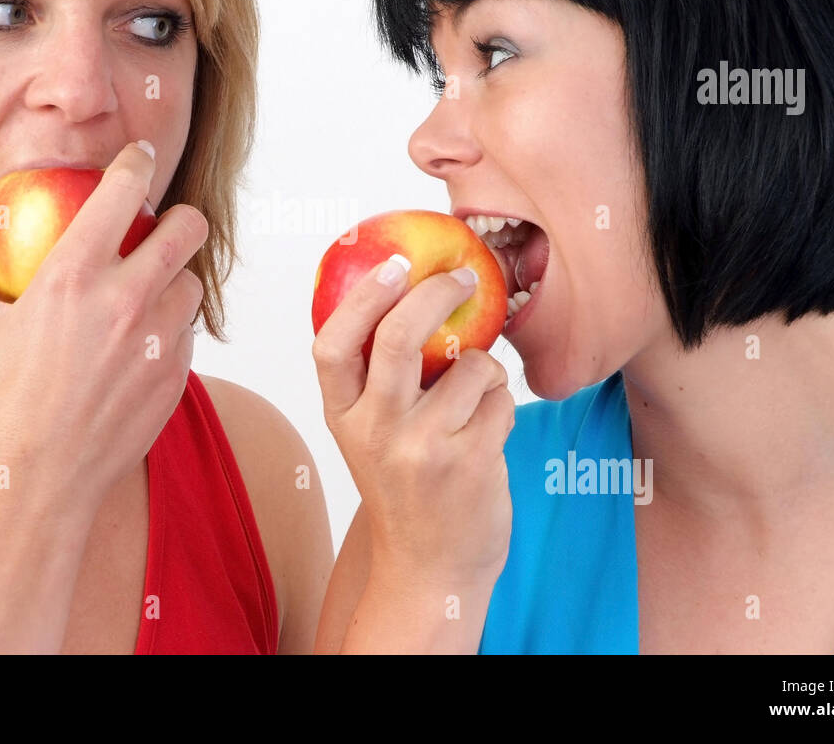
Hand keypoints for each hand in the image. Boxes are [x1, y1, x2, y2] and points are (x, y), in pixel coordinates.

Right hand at [0, 142, 207, 507]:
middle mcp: (127, 299)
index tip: (139, 157)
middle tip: (166, 223)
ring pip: (194, 285)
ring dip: (177, 278)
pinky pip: (187, 335)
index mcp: (75, 275)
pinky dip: (171, 328)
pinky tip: (144, 340)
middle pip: (187, 229)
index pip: (124, 192)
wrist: (36, 479)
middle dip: (182, 217)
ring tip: (152, 289)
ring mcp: (158, 341)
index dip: (138, 163)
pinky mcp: (175, 376)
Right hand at [312, 258, 514, 588]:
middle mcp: (376, 431)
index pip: (333, 345)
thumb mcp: (368, 435)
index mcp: (343, 417)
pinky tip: (487, 429)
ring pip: (470, 365)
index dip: (363, 298)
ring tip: (474, 395)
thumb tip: (407, 291)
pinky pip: (500, 399)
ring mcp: (423, 449)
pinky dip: (500, 401)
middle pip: (400, 337)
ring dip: (484, 366)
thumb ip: (375, 378)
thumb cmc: (403, 488)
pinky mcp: (471, 463)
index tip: (393, 264)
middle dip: (437, 293)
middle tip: (462, 277)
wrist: (430, 570)